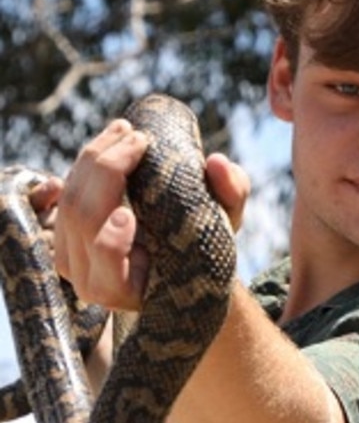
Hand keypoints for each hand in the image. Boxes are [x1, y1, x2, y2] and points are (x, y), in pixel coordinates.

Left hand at [54, 119, 249, 311]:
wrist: (177, 267)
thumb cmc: (203, 251)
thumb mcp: (225, 229)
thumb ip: (231, 196)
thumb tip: (217, 162)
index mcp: (121, 292)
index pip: (104, 267)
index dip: (110, 242)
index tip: (128, 214)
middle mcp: (88, 281)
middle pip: (82, 218)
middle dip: (106, 170)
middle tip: (137, 139)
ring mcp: (69, 256)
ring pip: (69, 201)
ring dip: (94, 157)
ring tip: (126, 130)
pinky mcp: (63, 234)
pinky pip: (64, 194)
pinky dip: (83, 163)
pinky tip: (107, 141)